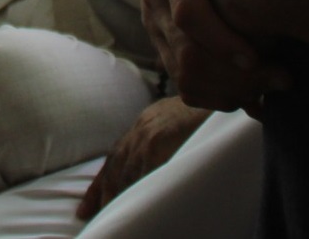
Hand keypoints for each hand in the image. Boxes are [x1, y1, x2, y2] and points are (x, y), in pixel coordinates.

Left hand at [78, 96, 210, 219]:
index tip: (90, 199)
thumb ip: (162, 140)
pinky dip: (135, 189)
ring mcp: (148, 134)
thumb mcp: (178, 121)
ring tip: (109, 213)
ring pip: (126, 171)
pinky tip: (132, 204)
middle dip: (100, 190)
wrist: (220, 94)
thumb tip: (154, 165)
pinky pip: (143, 173)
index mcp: (146, 122)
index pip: (117, 154)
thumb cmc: (207, 113)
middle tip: (88, 212)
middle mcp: (142, 127)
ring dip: (116, 193)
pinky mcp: (158, 142)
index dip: (102, 178)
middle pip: (115, 164)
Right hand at [139, 0, 305, 113]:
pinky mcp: (160, 38)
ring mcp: (154, 20)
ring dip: (228, 90)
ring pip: (181, 72)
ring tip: (273, 86)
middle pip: (185, 51)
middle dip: (234, 74)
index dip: (220, 40)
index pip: (188, 9)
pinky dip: (216, 94)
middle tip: (282, 78)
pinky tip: (253, 91)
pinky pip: (180, 79)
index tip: (257, 58)